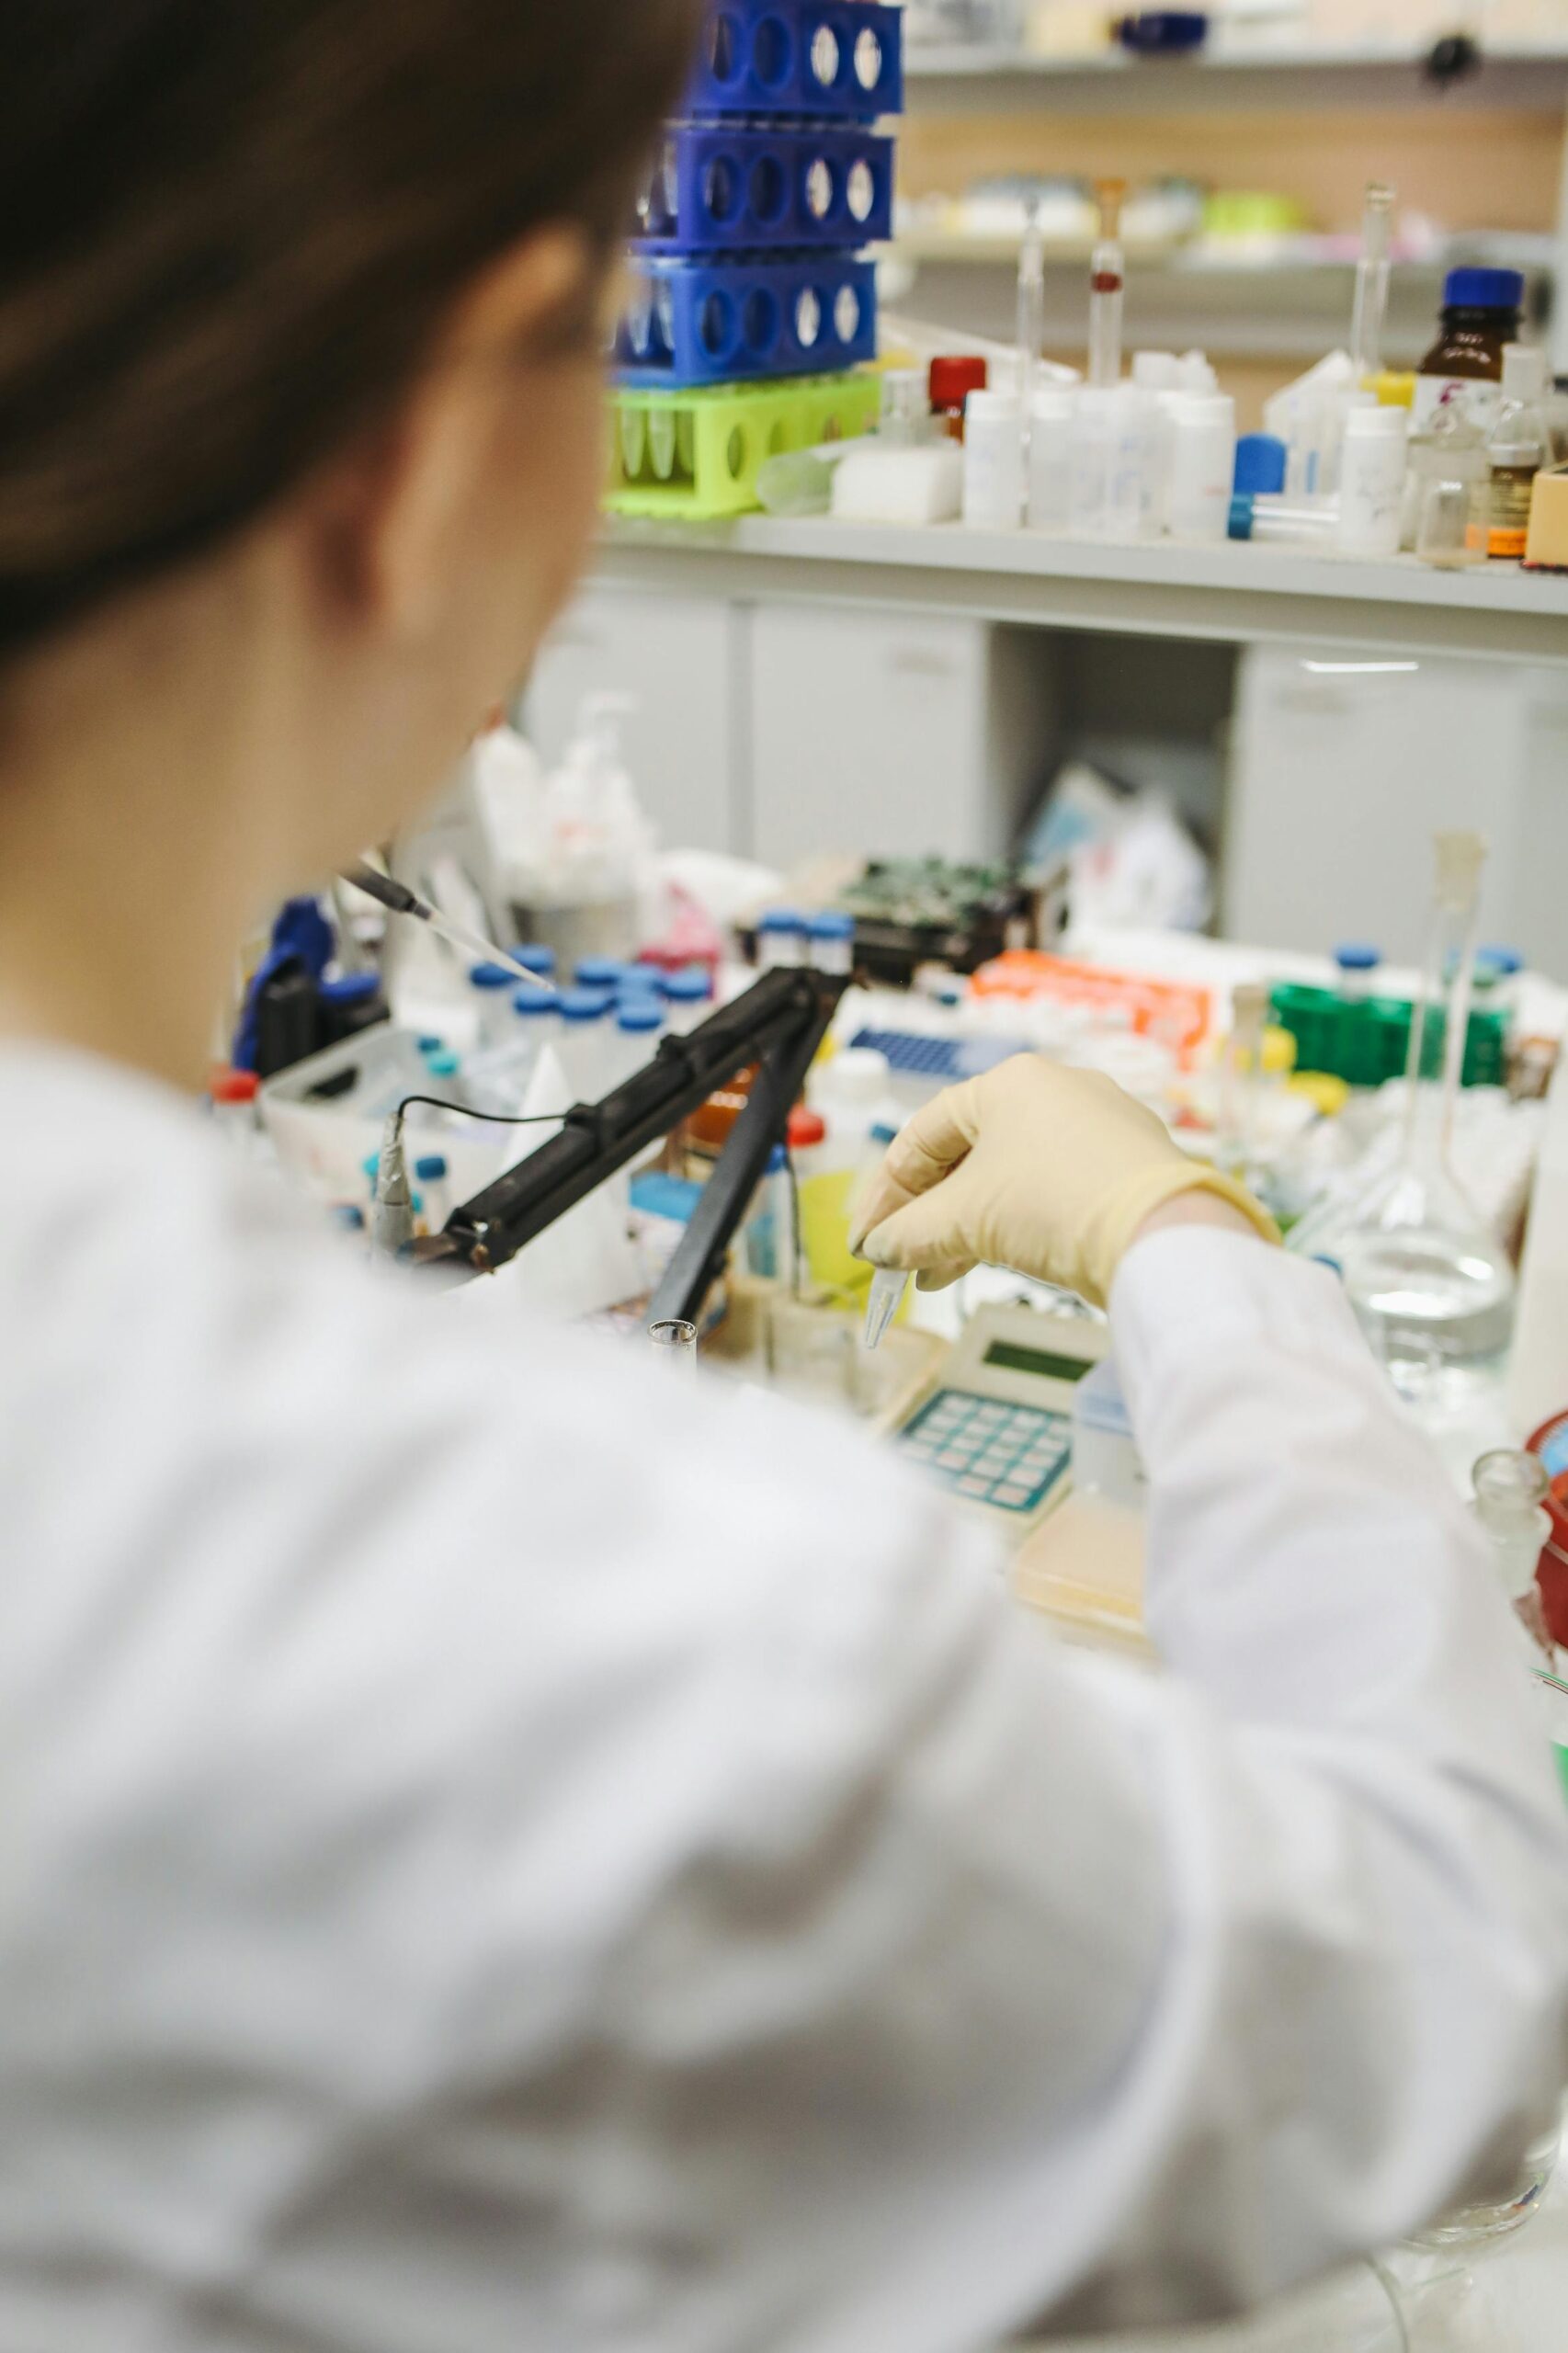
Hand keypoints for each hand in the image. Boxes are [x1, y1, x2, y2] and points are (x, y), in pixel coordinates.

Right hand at [849, 1055, 1277, 1308]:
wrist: (1160, 1233)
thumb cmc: (1055, 1202)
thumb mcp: (964, 1220)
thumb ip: (909, 1234)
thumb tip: (881, 1250)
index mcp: (1008, 1083)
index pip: (924, 1134)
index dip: (886, 1192)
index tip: (866, 1240)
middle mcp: (1056, 1092)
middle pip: (967, 1156)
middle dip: (925, 1214)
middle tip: (896, 1258)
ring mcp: (1097, 1129)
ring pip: (1009, 1178)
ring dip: (964, 1227)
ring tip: (934, 1274)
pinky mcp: (1125, 1169)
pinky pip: (1050, 1193)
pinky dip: (1013, 1226)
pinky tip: (987, 1264)